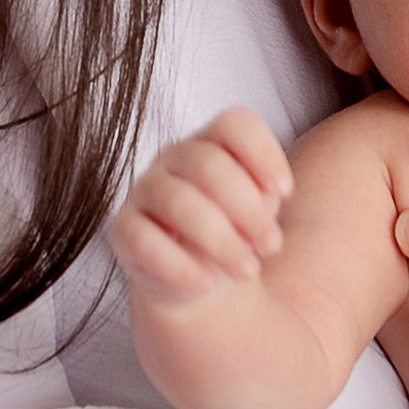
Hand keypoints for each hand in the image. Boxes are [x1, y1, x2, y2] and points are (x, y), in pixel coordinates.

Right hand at [111, 108, 291, 307]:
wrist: (201, 277)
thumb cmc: (235, 231)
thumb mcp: (259, 212)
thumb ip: (264, 197)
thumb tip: (263, 199)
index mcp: (211, 141)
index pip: (235, 125)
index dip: (264, 154)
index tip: (285, 193)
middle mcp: (173, 157)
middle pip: (209, 165)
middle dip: (248, 209)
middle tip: (272, 245)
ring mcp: (144, 190)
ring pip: (178, 201)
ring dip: (220, 240)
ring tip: (248, 271)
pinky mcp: (123, 229)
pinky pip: (144, 241)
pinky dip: (180, 265)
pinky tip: (208, 284)